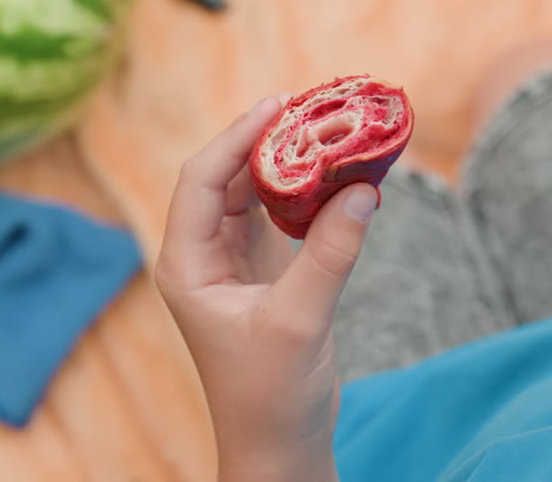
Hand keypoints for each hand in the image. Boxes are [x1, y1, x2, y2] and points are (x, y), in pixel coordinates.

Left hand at [156, 95, 379, 481]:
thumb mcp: (300, 320)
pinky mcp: (265, 272)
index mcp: (187, 264)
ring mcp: (234, 262)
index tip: (279, 105)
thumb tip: (363, 189)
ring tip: (326, 130)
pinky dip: (305, 194)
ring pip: (255, 193)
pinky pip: (281, 217)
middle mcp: (203, 256)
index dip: (236, 137)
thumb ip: (329, 253)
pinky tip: (335, 175)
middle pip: (228, 178)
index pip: (201, 180)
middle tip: (314, 109)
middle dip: (267, 141)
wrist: (278, 445)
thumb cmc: (271, 394)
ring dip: (288, 163)